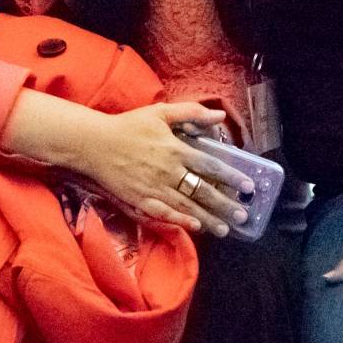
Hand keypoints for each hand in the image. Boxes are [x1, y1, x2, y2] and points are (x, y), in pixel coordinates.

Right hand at [71, 103, 256, 236]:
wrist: (94, 144)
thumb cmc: (128, 126)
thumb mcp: (160, 112)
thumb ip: (191, 112)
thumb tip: (219, 116)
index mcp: (176, 149)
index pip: (210, 165)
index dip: (231, 176)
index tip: (248, 186)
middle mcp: (168, 171)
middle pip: (203, 190)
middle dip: (225, 204)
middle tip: (242, 215)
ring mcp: (154, 187)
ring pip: (187, 206)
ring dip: (208, 219)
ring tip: (225, 229)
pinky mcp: (140, 199)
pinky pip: (164, 213)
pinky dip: (180, 221)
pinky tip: (194, 228)